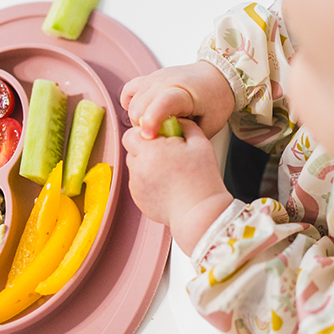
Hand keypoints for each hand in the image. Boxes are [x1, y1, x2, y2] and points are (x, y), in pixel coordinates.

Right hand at [120, 62, 234, 139]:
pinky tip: (143, 113)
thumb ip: (188, 137)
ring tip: (157, 125)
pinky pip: (129, 91)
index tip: (149, 136)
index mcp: (183, 92)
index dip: (152, 121)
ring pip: (132, 103)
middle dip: (145, 128)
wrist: (217, 76)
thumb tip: (170, 147)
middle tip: (161, 135)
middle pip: (140, 108)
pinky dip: (131, 104)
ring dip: (139, 119)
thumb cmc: (215, 99)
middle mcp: (165, 82)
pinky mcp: (148, 78)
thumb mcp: (210, 124)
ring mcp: (154, 78)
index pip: (162, 103)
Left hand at [122, 118, 233, 253]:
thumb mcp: (201, 144)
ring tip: (169, 172)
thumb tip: (176, 120)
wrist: (200, 213)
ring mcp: (136, 186)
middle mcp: (138, 168)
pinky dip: (148, 183)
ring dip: (146, 166)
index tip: (159, 138)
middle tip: (167, 155)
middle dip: (146, 150)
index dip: (144, 134)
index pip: (131, 134)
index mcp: (150, 151)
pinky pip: (139, 185)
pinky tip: (167, 186)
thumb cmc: (202, 180)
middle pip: (132, 151)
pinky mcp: (138, 200)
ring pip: (135, 168)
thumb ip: (186, 126)